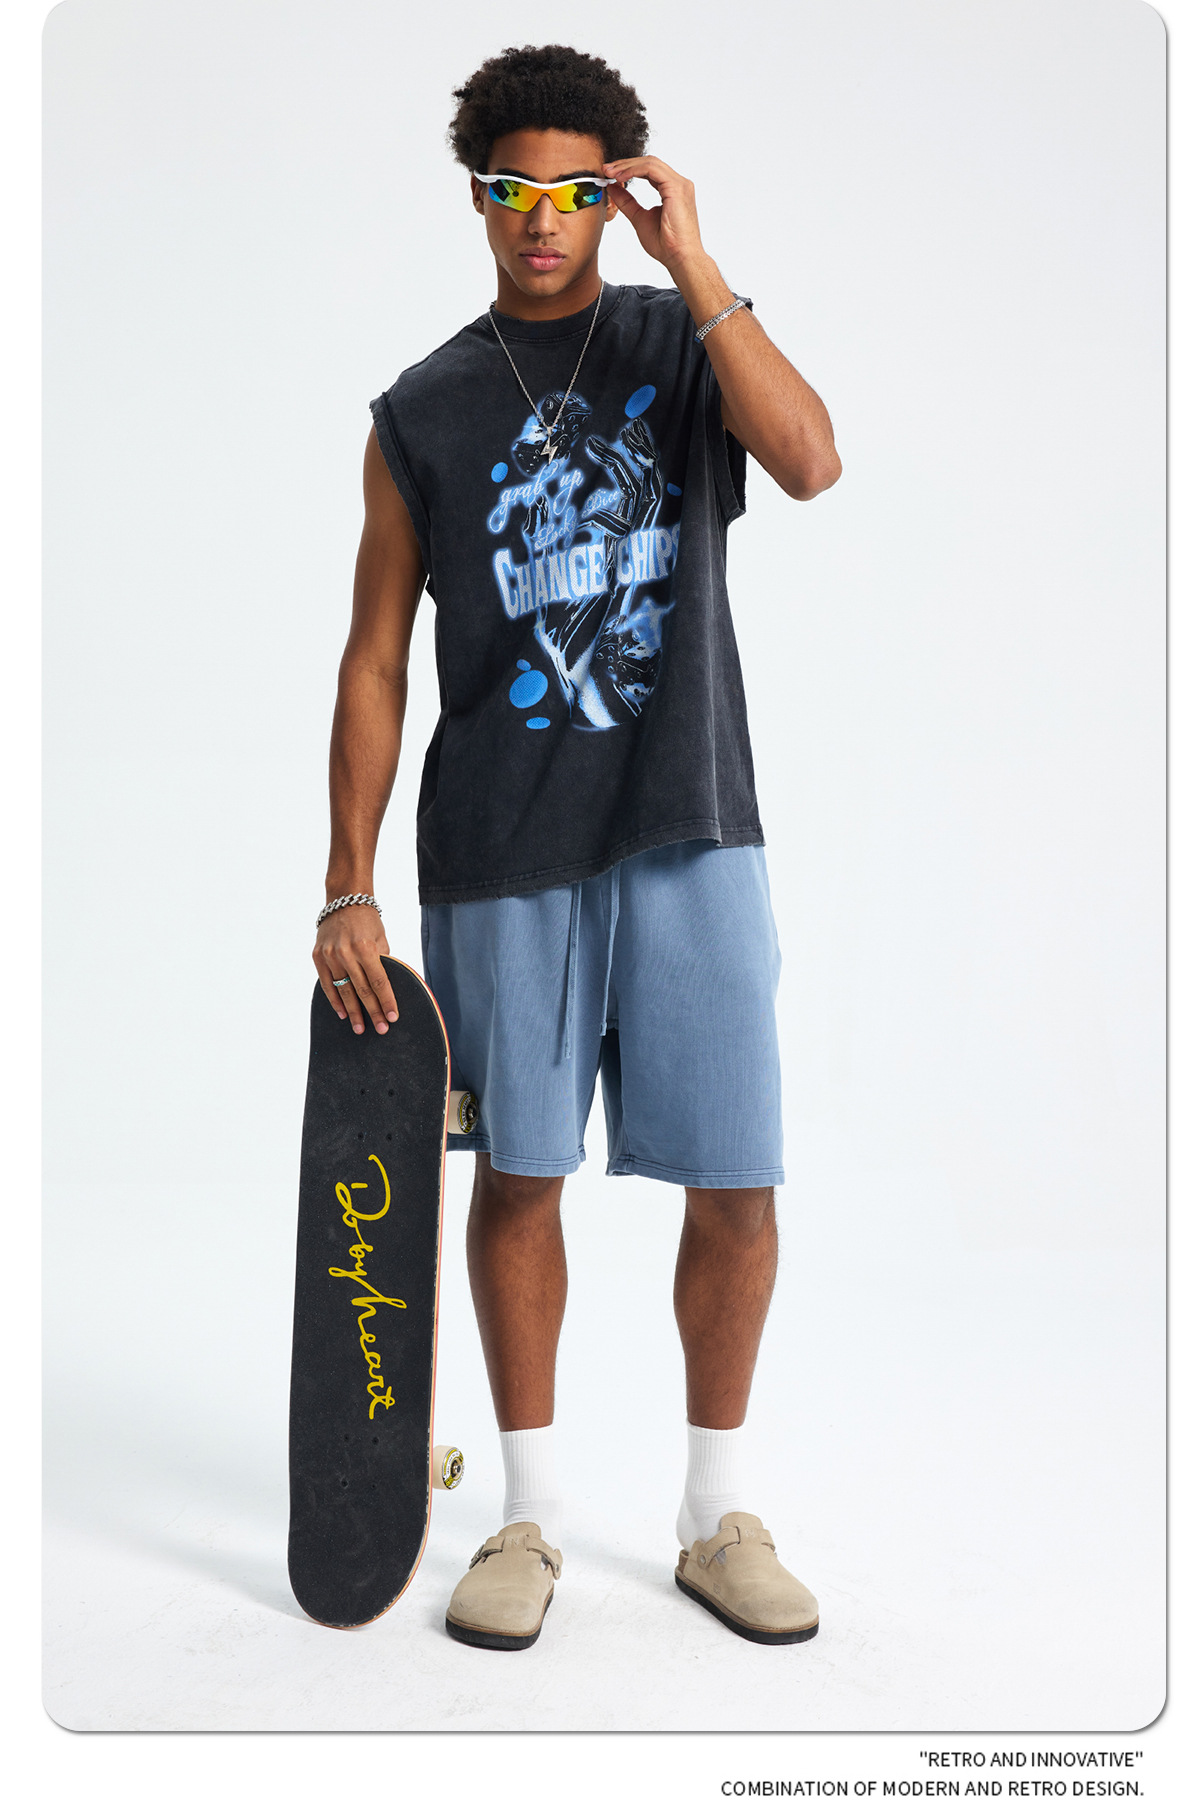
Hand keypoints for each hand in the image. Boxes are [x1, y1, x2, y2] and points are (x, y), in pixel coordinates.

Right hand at [313, 903, 398, 1034]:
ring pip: (344, 991)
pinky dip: (335, 1000)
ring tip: (361, 1029)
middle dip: (373, 1012)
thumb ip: (384, 962)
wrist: (344, 900)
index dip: (386, 1001)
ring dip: (353, 1012)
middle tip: (381, 1029)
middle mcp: (346, 953)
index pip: (379, 982)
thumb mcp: (381, 938)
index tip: (392, 1017)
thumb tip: (385, 987)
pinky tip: (343, 1013)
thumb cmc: (367, 920)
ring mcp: (330, 956)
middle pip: (362, 990)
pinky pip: (327, 984)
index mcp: (365, 947)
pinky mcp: (318, 957)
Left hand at [602, 156, 706, 275]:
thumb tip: (612, 187)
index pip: (648, 170)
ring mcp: (680, 184)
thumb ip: (627, 202)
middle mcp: (678, 183)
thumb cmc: (665, 245)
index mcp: (672, 190)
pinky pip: (651, 169)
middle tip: (606, 169)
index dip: (628, 169)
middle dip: (625, 164)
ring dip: (627, 166)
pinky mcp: (677, 187)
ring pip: (650, 163)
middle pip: (649, 162)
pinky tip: (620, 177)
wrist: (679, 258)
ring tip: (610, 173)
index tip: (609, 174)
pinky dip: (634, 171)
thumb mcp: (639, 218)